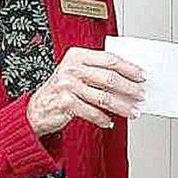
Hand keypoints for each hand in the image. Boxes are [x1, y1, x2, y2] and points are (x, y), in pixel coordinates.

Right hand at [26, 48, 145, 136]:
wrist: (36, 109)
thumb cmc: (60, 89)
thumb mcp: (75, 72)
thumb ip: (97, 70)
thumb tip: (128, 77)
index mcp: (77, 56)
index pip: (109, 59)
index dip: (129, 68)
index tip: (141, 75)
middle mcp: (71, 69)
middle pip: (109, 78)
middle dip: (130, 88)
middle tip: (141, 94)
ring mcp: (68, 86)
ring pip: (104, 98)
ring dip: (122, 106)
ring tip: (133, 111)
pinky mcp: (66, 104)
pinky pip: (92, 112)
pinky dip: (104, 119)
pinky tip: (110, 121)